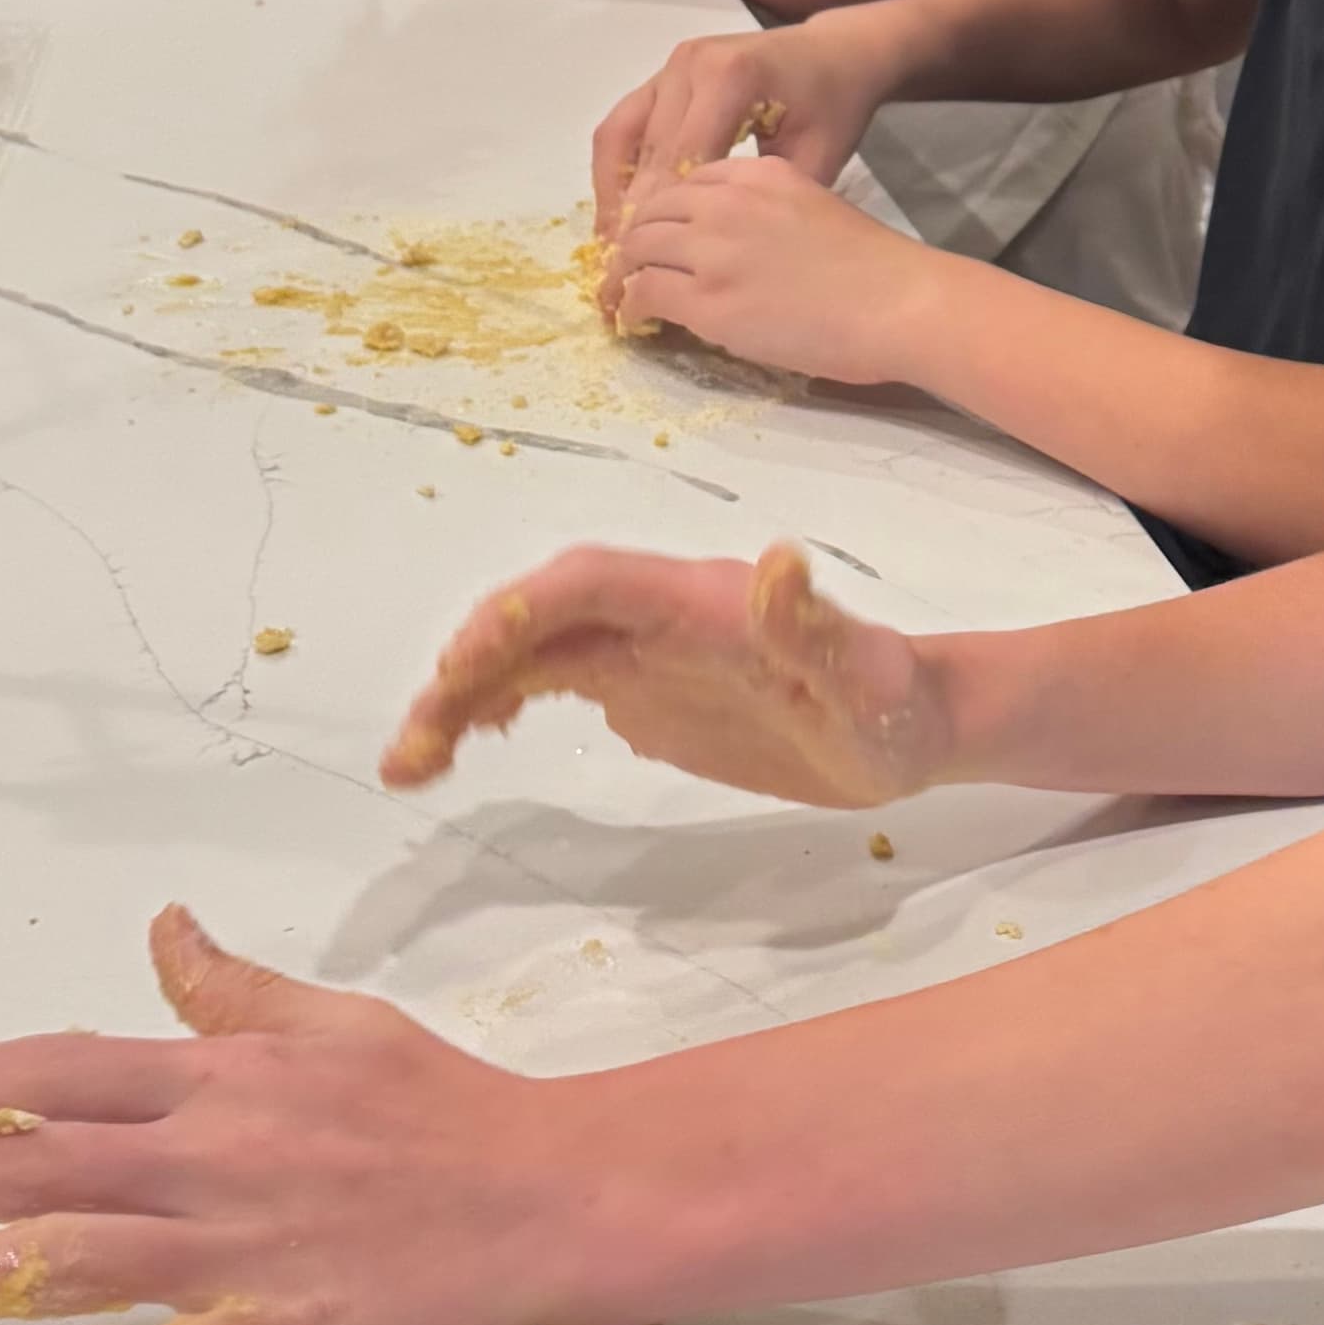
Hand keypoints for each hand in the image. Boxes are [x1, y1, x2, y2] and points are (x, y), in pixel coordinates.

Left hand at [0, 906, 648, 1324]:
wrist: (560, 1191)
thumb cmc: (449, 1111)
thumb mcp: (337, 1024)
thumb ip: (234, 992)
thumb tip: (162, 927)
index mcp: (222, 1081)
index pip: (57, 1074)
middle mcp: (213, 1155)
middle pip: (31, 1161)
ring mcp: (246, 1245)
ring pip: (75, 1253)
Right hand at [384, 538, 949, 805]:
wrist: (913, 725)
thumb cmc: (895, 702)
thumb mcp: (864, 675)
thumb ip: (814, 623)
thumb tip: (777, 560)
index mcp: (697, 599)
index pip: (587, 584)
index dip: (519, 615)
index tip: (462, 671)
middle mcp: (657, 614)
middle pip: (539, 618)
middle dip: (468, 666)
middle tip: (416, 746)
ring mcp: (645, 651)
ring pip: (530, 654)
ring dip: (463, 696)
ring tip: (410, 764)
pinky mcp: (643, 688)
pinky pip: (549, 682)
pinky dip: (493, 709)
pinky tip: (458, 747)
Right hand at [590, 15, 891, 239]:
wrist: (835, 53)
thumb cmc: (834, 106)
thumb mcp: (817, 156)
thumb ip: (768, 198)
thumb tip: (720, 256)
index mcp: (731, 77)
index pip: (682, 156)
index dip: (661, 214)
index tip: (647, 263)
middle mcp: (691, 65)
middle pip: (648, 149)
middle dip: (633, 212)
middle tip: (620, 266)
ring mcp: (671, 67)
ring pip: (622, 135)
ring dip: (612, 191)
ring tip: (612, 244)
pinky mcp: (662, 75)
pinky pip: (624, 123)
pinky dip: (616, 167)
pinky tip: (618, 209)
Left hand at [603, 156, 920, 382]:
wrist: (900, 302)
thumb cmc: (879, 270)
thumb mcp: (818, 210)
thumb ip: (771, 217)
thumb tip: (743, 254)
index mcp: (760, 175)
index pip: (688, 182)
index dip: (667, 213)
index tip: (664, 238)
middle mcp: (727, 201)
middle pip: (652, 210)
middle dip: (634, 240)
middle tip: (627, 269)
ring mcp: (713, 248)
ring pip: (636, 248)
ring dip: (622, 273)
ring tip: (618, 296)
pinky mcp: (706, 298)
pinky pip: (642, 292)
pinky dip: (627, 305)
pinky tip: (631, 319)